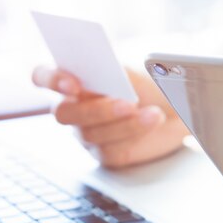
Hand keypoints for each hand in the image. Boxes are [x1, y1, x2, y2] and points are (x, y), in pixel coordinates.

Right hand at [32, 66, 188, 167]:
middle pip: (64, 113)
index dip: (51, 79)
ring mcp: (87, 133)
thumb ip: (113, 68)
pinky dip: (134, 133)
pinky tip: (153, 120)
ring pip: (90, 133)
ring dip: (123, 123)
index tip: (73, 84)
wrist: (180, 106)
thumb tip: (102, 68)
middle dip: (95, 109)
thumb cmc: (151, 82)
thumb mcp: (134, 69)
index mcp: (73, 78)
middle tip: (127, 102)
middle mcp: (74, 107)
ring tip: (152, 112)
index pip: (42, 77)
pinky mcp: (106, 153)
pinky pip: (110, 150)